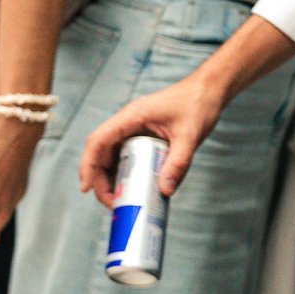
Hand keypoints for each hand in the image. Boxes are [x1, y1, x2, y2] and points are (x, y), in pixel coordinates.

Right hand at [78, 68, 223, 204]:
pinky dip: (126, 173)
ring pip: (113, 156)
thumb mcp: (189, 136)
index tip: (85, 188)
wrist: (209, 91)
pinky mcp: (144, 136)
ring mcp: (134, 129)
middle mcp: (128, 123)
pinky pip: (128, 156)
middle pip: (101, 153)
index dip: (88, 165)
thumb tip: (165, 190)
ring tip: (121, 200)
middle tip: (112, 202)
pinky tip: (134, 189)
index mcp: (131, 117)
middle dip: (100, 179)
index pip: (98, 141)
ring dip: (112, 178)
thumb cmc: (198, 104)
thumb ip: (178, 163)